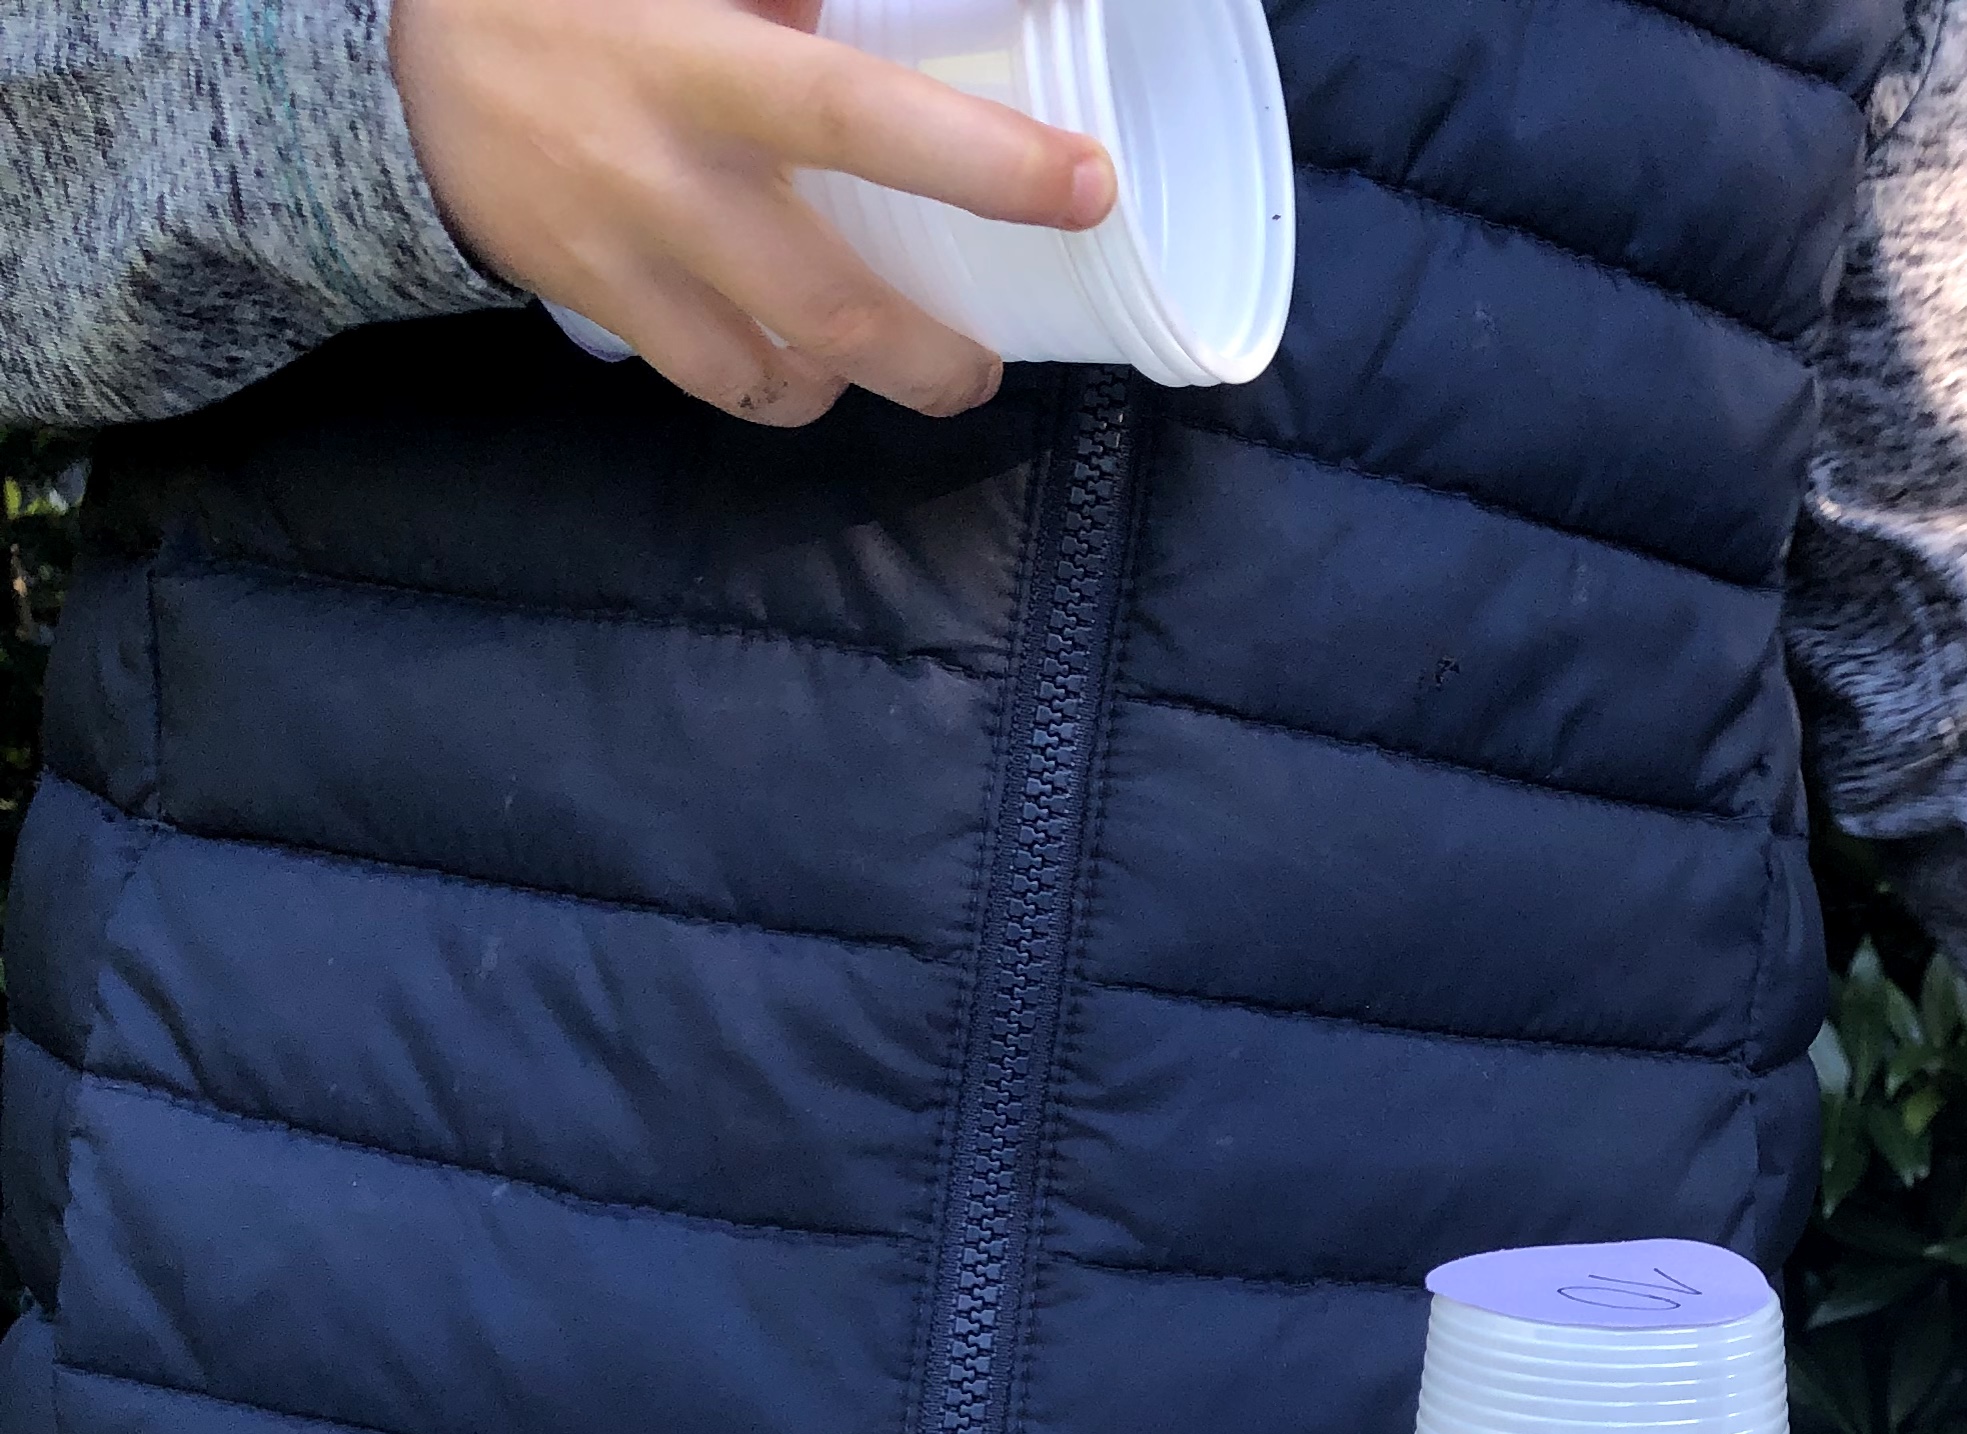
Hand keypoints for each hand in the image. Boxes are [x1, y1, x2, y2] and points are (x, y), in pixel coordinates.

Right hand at [392, 0, 1115, 425]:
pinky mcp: (592, 306)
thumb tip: (914, 16)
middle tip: (983, 367)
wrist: (404, 54)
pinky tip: (797, 365)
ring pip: (772, 376)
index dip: (984, 163)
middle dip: (930, 361)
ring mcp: (625, 256)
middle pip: (834, 308)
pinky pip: (709, 380)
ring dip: (851, 386)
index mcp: (705, 66)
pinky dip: (770, 385)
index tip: (1084, 187)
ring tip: (899, 368)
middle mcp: (668, 178)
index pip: (866, 119)